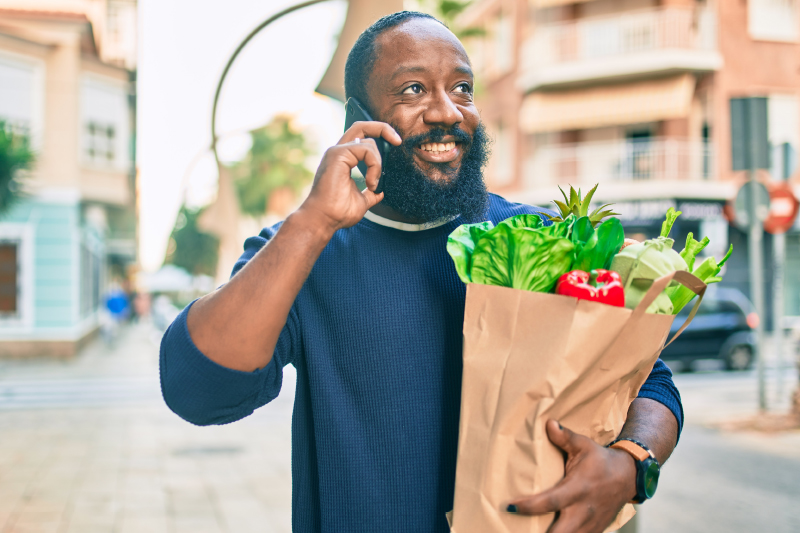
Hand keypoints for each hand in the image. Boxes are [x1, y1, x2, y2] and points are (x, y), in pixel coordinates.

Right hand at [300, 121, 401, 232]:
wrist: (324, 220)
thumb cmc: (337, 213)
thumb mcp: (362, 201)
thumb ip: (371, 192)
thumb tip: (380, 191)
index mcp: (343, 160)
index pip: (361, 136)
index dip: (379, 134)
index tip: (395, 144)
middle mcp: (339, 152)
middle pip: (362, 126)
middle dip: (383, 128)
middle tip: (397, 141)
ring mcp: (337, 152)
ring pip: (369, 141)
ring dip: (378, 163)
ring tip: (373, 183)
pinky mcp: (338, 154)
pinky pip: (366, 150)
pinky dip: (374, 166)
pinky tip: (370, 182)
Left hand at [508, 420, 636, 532]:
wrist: (629, 476)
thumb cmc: (602, 460)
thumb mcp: (584, 445)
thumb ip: (564, 437)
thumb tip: (549, 423)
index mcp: (578, 488)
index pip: (551, 501)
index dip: (530, 506)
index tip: (512, 506)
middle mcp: (584, 510)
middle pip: (561, 532)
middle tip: (519, 529)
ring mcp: (591, 524)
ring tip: (530, 531)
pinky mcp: (595, 530)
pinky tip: (549, 532)